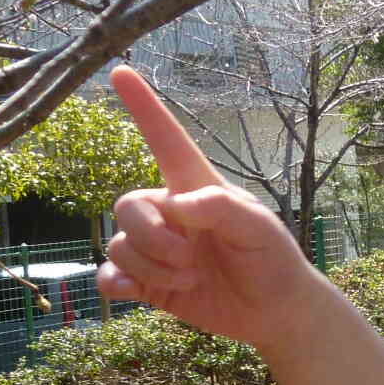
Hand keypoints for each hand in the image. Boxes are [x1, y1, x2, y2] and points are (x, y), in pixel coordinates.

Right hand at [100, 66, 318, 354]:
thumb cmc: (273, 259)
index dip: (144, 108)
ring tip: (189, 279)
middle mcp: (171, 214)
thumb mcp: (259, 227)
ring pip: (119, 244)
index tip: (120, 71)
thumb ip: (220, 207)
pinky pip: (109, 274)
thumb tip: (176, 204)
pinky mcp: (148, 282)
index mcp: (197, 190)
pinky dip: (115, 283)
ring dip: (150, 267)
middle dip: (151, 237)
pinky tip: (133, 291)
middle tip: (189, 260)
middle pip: (127, 206)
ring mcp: (157, 249)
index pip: (166, 141)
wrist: (274, 313)